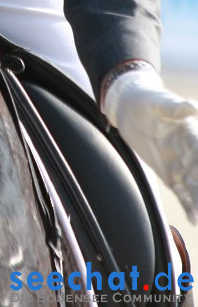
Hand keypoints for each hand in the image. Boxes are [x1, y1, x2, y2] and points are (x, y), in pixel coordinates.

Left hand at [103, 64, 197, 223]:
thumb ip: (173, 107)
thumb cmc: (144, 99)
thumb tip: (192, 108)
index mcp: (190, 130)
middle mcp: (189, 149)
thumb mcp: (155, 101)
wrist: (127, 107)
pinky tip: (193, 219)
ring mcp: (180, 163)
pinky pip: (181, 191)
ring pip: (194, 185)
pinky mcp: (169, 173)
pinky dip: (188, 205)